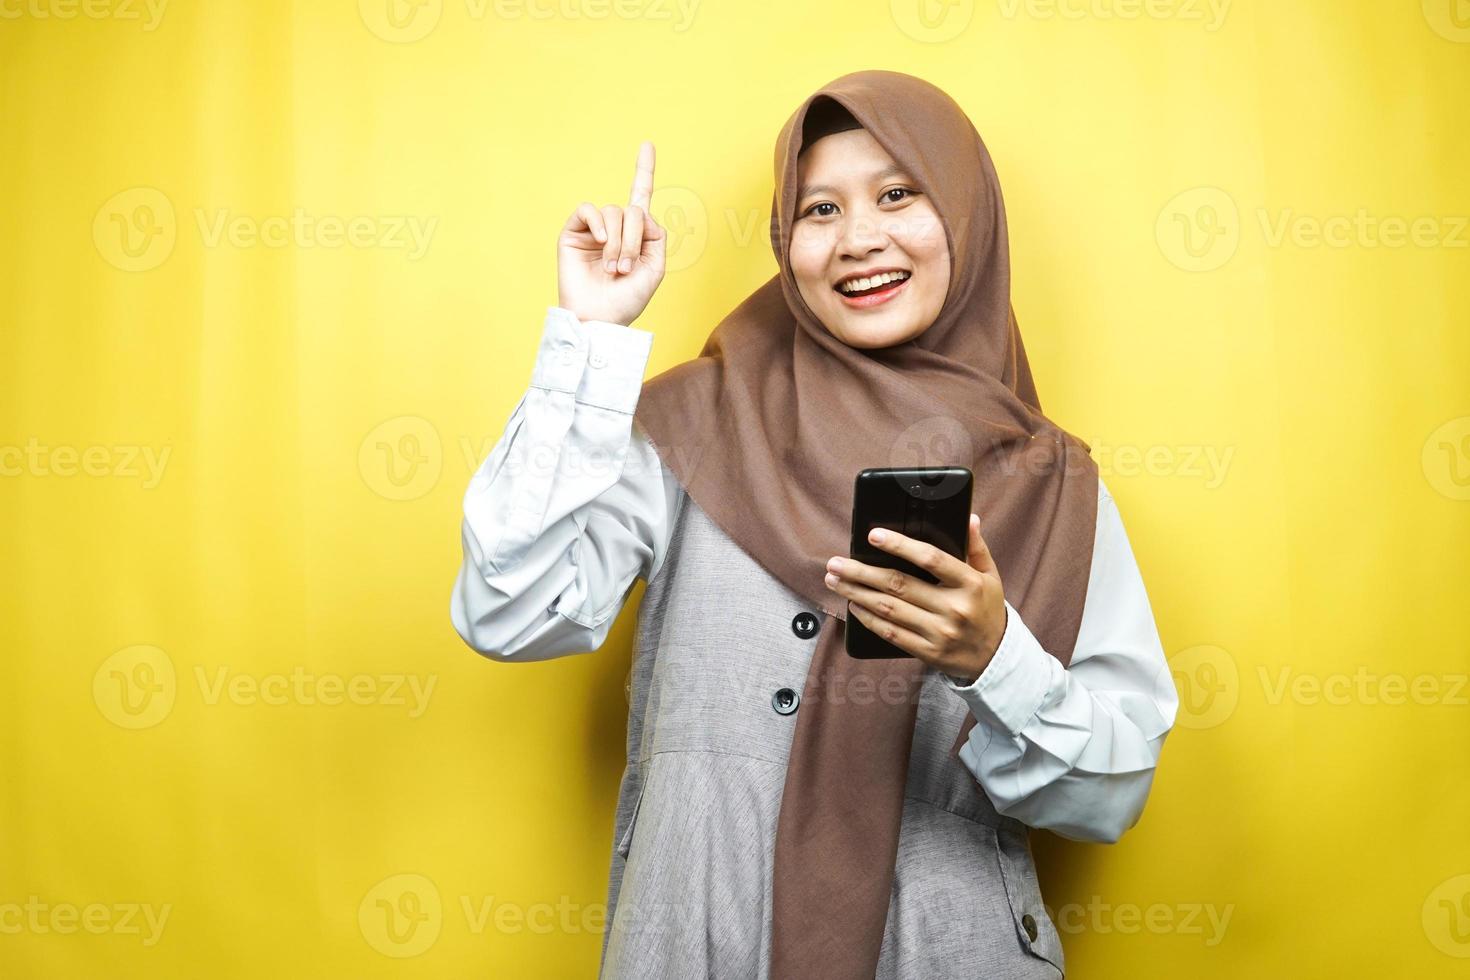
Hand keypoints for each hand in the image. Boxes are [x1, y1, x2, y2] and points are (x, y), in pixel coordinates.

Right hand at [556, 140, 665, 326]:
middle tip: (625, 268)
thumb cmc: (628, 299)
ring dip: (619, 242)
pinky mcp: (573, 232)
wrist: (600, 318)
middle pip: (634, 210)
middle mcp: (615, 227)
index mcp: (637, 234)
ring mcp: (594, 229)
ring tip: (612, 268)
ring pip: (614, 212)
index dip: (644, 170)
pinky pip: (588, 210)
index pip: (641, 196)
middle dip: (635, 239)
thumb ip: (656, 235)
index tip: (647, 144)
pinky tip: (600, 242)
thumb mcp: (655, 267)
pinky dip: (598, 224)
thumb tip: (638, 212)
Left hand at [823, 513, 1005, 683]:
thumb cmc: (987, 609)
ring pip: (889, 609)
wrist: (996, 657)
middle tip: (835, 562)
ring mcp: (939, 632)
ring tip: (835, 580)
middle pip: (899, 585)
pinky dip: (868, 619)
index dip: (899, 545)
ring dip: (857, 593)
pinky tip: (853, 605)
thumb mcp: (990, 576)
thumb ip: (976, 546)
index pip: (930, 559)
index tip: (873, 535)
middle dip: (861, 572)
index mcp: (969, 584)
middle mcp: (954, 608)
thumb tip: (968, 517)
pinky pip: (891, 634)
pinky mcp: (927, 652)